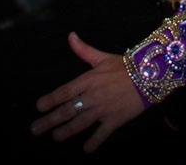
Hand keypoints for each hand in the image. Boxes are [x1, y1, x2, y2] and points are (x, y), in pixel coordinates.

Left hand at [31, 32, 144, 152]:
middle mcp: (93, 96)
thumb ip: (84, 50)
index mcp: (88, 80)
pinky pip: (101, 134)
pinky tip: (86, 149)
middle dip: (50, 121)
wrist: (149, 75)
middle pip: (67, 110)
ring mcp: (103, 109)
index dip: (50, 99)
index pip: (64, 91)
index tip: (39, 106)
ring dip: (65, 132)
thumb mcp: (103, 57)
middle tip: (35, 129)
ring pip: (80, 123)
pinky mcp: (115, 120)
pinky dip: (93, 142)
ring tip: (55, 137)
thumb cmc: (125, 65)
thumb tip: (70, 36)